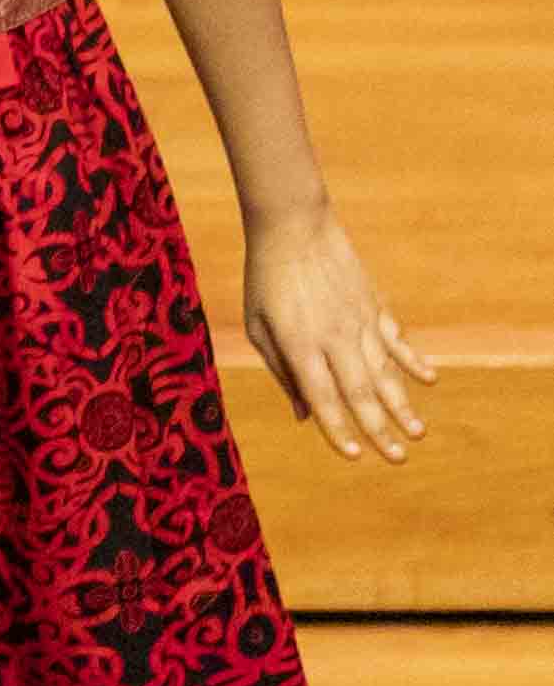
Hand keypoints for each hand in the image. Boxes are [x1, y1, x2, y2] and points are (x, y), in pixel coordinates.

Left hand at [241, 206, 432, 462]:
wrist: (294, 226)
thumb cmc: (266, 279)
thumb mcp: (257, 326)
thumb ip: (282, 372)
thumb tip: (306, 416)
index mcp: (299, 344)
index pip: (322, 396)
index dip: (338, 428)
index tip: (356, 455)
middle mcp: (334, 337)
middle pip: (361, 391)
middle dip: (380, 428)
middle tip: (398, 459)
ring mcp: (359, 320)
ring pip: (385, 371)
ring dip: (402, 404)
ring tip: (417, 433)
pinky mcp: (374, 305)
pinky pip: (396, 339)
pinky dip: (413, 360)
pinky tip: (428, 379)